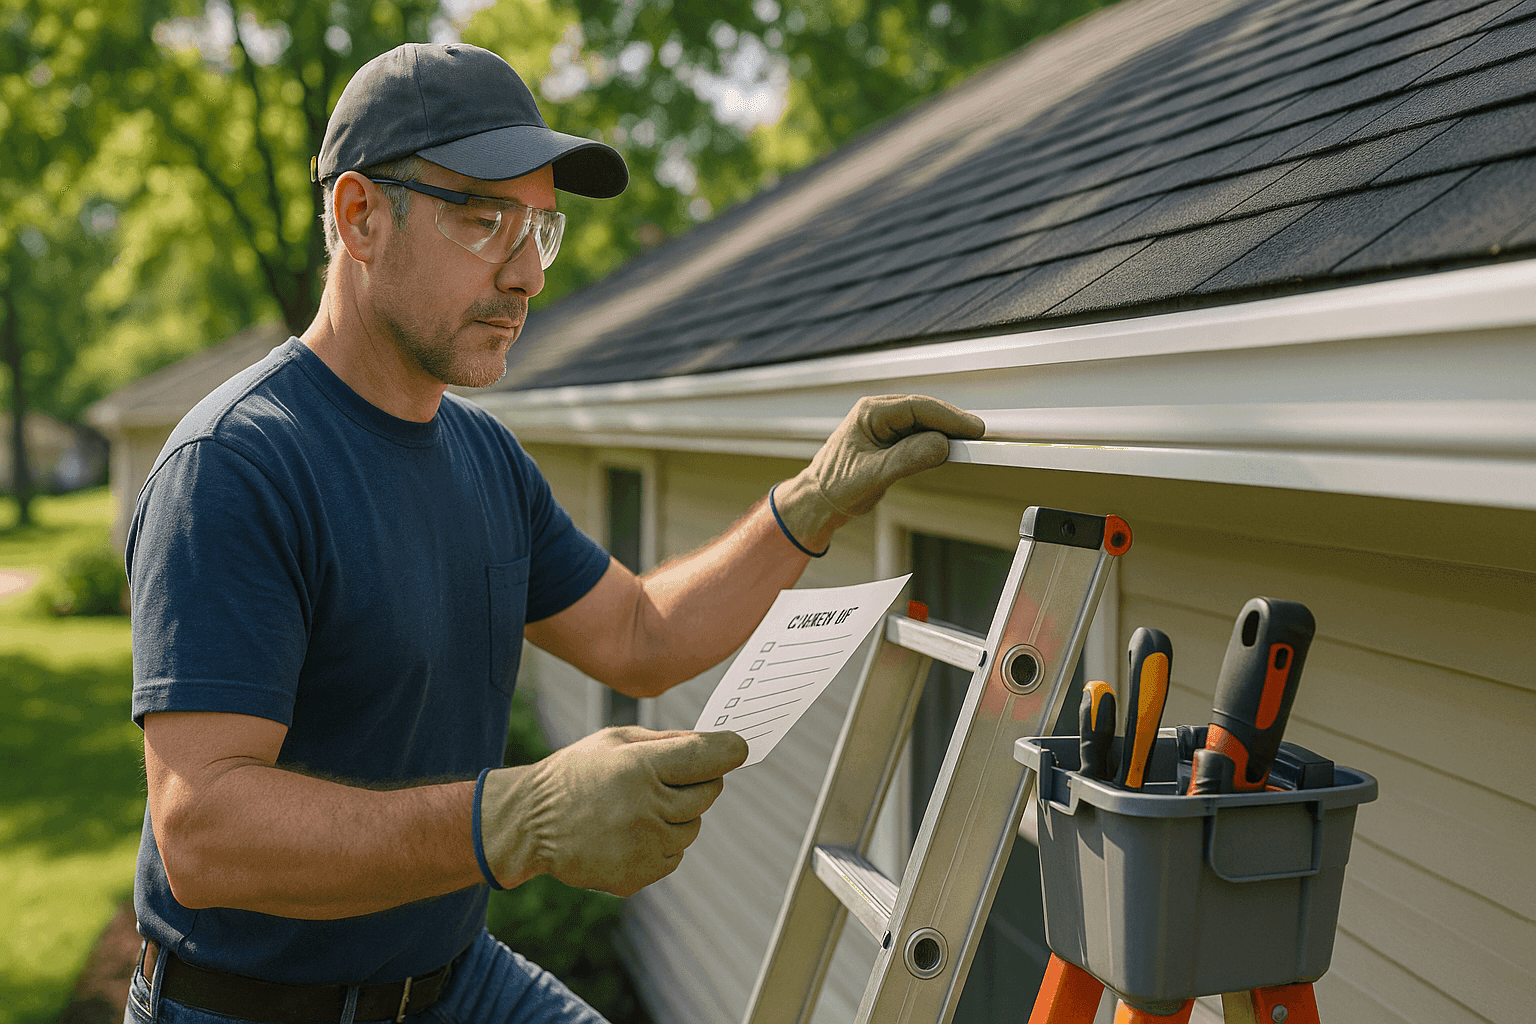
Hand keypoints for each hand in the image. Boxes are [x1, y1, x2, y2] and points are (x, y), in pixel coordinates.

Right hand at [477, 726, 748, 896]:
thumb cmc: (576, 773)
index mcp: (640, 768)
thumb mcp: (616, 741)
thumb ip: (669, 741)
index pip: (710, 758)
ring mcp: (644, 847)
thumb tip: (717, 744)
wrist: (531, 824)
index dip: (730, 750)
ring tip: (638, 808)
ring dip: (678, 816)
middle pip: (709, 793)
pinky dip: (662, 843)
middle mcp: (646, 808)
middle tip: (668, 778)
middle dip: (698, 782)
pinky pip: (674, 856)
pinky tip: (629, 832)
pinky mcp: (638, 876)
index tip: (737, 747)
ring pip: (693, 828)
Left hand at [774, 395, 985, 547]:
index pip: (917, 407)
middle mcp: (878, 413)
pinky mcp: (890, 439)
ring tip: (967, 445)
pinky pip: (919, 435)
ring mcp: (884, 425)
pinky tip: (947, 451)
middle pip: (924, 411)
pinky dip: (934, 442)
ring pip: (924, 422)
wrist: (819, 500)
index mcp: (869, 412)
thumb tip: (941, 445)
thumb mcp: (873, 475)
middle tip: (978, 437)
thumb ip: (907, 459)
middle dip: (952, 423)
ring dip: (945, 433)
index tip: (972, 429)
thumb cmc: (835, 486)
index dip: (949, 417)